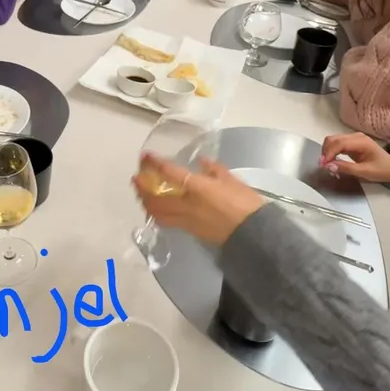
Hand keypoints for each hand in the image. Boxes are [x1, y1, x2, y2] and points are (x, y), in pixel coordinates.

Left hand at [132, 155, 264, 246]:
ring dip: (145, 202)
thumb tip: (201, 161)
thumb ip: (215, 170)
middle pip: (156, 197)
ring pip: (157, 212)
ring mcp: (186, 220)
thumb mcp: (232, 180)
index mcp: (198, 188)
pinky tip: (155, 208)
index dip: (155, 164)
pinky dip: (156, 213)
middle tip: (136, 177)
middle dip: (142, 187)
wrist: (253, 234)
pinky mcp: (189, 231)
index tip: (146, 156)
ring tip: (141, 193)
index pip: (170, 174)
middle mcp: (187, 205)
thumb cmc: (246, 204)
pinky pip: (166, 221)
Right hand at [319, 132, 389, 183]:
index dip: (328, 153)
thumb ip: (346, 168)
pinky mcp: (352, 143)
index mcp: (361, 141)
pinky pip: (337, 144)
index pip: (339, 143)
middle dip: (326, 151)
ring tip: (327, 164)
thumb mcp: (365, 172)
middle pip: (333, 139)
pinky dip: (332, 151)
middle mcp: (356, 136)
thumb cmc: (382, 170)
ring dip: (327, 151)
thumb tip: (328, 166)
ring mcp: (354, 138)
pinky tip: (332, 161)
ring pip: (333, 140)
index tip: (323, 165)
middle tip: (324, 166)